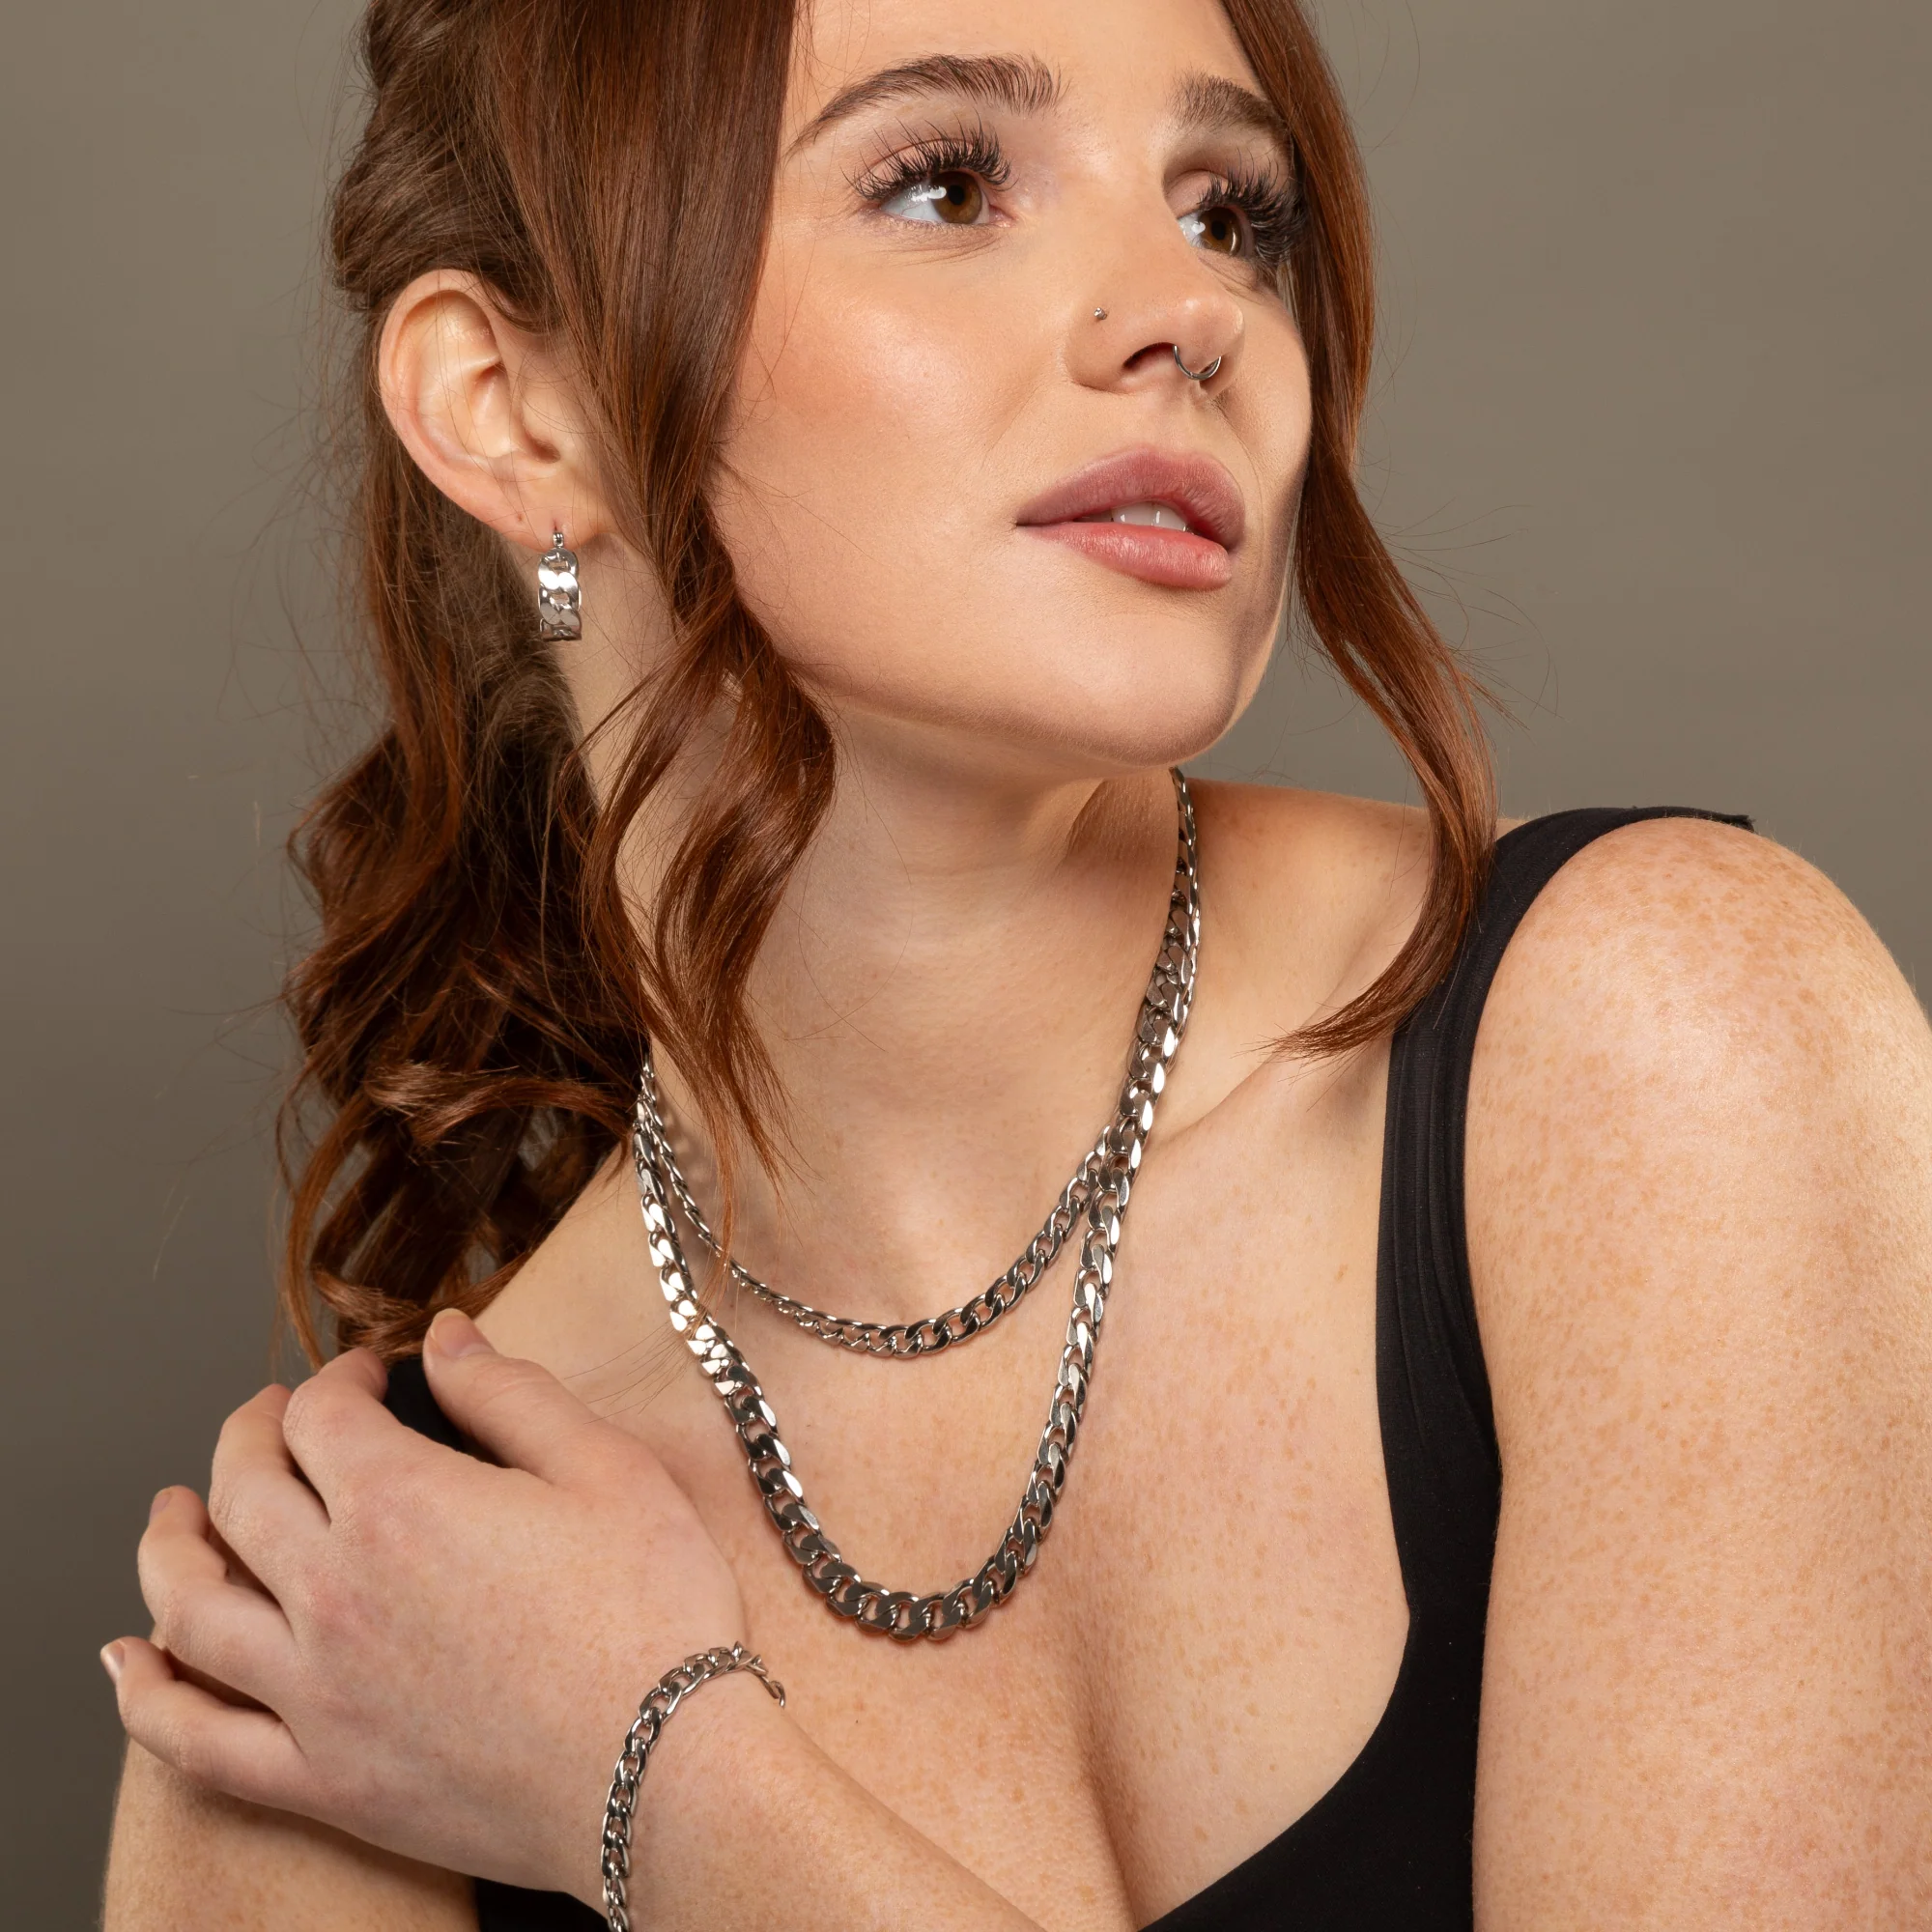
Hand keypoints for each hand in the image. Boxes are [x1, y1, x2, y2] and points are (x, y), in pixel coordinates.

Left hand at [104, 1311, 749, 1899]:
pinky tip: (130, 1662)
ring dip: (168, 1544)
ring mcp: (314, 1692)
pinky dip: (147, 1696)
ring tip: (171, 1514)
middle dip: (249, 1435)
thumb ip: (512, 1392)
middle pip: (242, 1492)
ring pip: (190, 1605)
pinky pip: (195, 1739)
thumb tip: (446, 1336)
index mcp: (401, 1502)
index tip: (364, 1374)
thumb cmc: (651, 1615)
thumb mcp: (607, 1467)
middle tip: (269, 1418)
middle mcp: (333, 1590)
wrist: (662, 1775)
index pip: (322, 1416)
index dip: (338, 1378)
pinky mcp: (320, 1778)